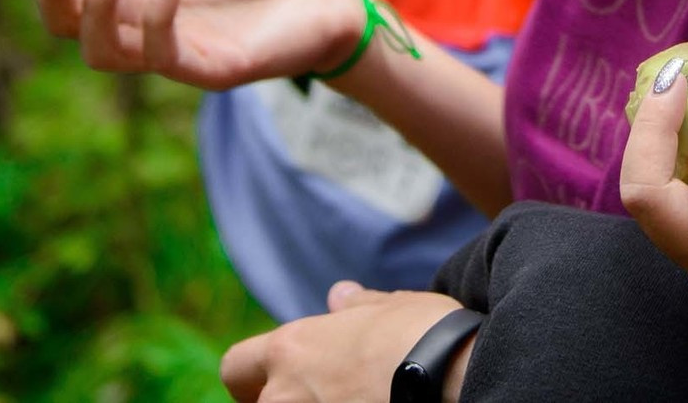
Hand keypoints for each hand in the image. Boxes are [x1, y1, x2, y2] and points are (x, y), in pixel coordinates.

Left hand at [220, 284, 471, 402]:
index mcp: (291, 349)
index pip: (236, 367)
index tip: (277, 380)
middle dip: (288, 401)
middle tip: (329, 396)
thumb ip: (357, 307)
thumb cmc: (423, 334)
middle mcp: (284, 395)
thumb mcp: (391, 308)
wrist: (451, 376)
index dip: (252, 376)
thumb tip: (340, 296)